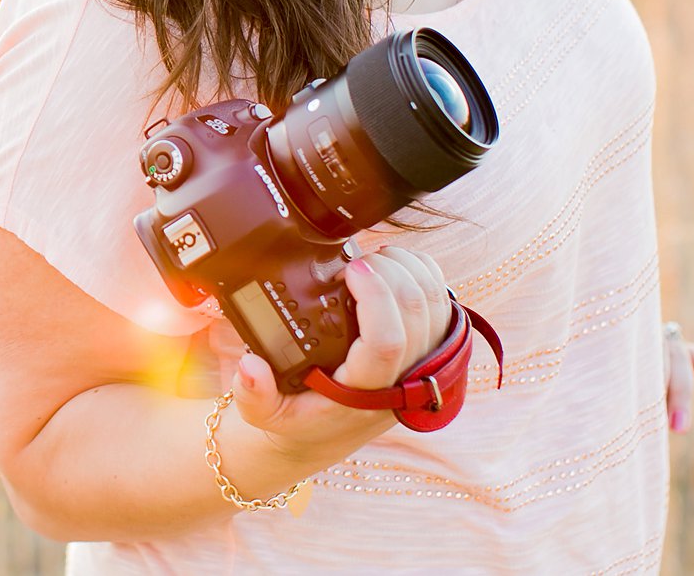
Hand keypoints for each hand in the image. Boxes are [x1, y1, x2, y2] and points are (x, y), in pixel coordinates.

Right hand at [228, 247, 452, 461]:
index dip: (376, 298)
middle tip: (354, 262)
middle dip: (387, 270)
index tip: (350, 269)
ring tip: (372, 259)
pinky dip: (423, 273)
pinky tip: (394, 265)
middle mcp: (401, 380)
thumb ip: (252, 394)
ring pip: (434, 303)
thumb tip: (250, 366)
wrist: (325, 434)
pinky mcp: (430, 349)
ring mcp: (421, 364)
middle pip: (415, 312)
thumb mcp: (265, 413)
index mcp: (363, 393)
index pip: (387, 343)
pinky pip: (443, 302)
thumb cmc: (297, 418)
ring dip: (406, 268)